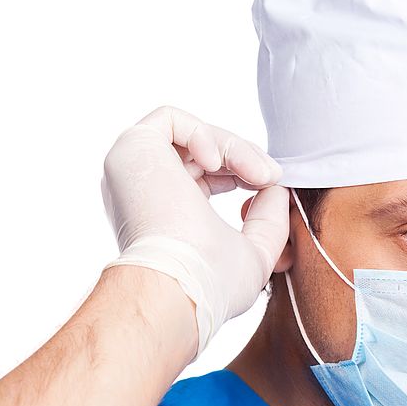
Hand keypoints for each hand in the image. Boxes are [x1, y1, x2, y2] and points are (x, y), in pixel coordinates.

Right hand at [101, 106, 289, 359]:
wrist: (180, 285)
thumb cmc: (213, 283)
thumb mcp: (255, 252)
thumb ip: (269, 219)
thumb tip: (276, 187)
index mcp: (165, 216)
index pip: (205, 177)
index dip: (243, 172)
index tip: (271, 184)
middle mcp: (143, 192)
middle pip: (200, 154)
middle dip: (244, 158)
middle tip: (272, 176)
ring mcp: (133, 170)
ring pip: (191, 136)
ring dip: (234, 149)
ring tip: (259, 175)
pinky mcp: (130, 149)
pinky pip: (170, 119)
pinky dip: (204, 134)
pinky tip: (217, 162)